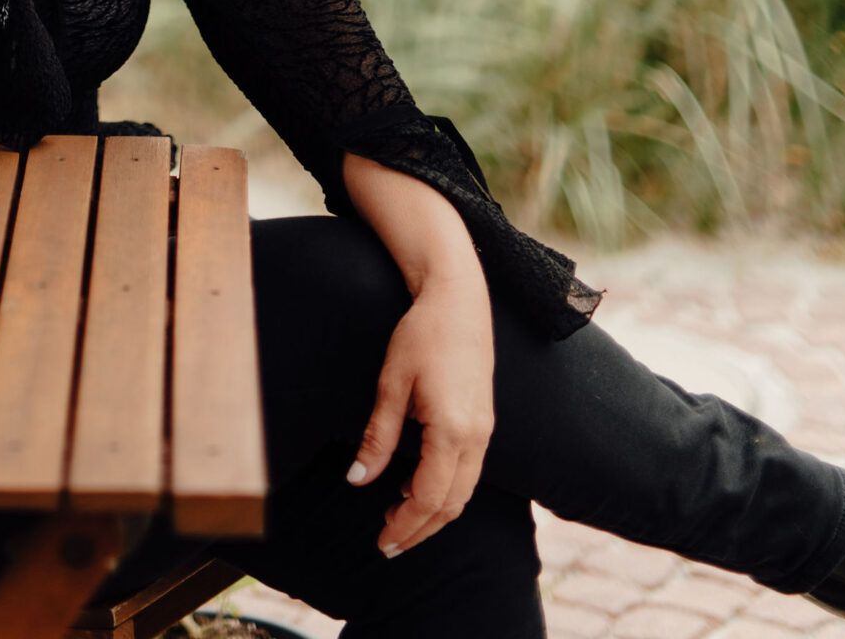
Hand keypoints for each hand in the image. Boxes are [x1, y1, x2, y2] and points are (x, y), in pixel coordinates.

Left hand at [347, 276, 495, 556]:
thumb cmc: (421, 335)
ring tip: (398, 519)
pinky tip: (417, 486)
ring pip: (464, 492)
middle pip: (451, 505)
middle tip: (387, 544)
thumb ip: (378, 437)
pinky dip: (445, 490)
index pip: (429, 498)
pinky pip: (469, 472)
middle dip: (420, 530)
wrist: (458, 299)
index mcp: (452, 431)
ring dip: (434, 513)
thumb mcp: (391, 384)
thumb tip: (358, 480)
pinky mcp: (484, 422)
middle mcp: (476, 438)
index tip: (382, 542)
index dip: (406, 526)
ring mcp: (485, 431)